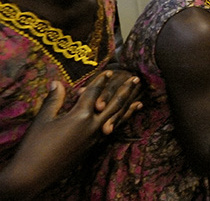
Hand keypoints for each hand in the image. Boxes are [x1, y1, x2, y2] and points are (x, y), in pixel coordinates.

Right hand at [0, 71, 141, 197]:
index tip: (111, 71)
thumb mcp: (43, 119)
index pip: (94, 93)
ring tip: (139, 100)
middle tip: (136, 79)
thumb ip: (54, 99)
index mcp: (80, 116)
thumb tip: (57, 82)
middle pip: (113, 104)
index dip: (102, 80)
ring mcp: (94, 139)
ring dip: (128, 108)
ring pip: (116, 119)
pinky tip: (122, 121)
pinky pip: (111, 131)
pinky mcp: (92, 148)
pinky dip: (120, 123)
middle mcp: (92, 127)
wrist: (33, 175)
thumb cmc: (34, 146)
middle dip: (125, 91)